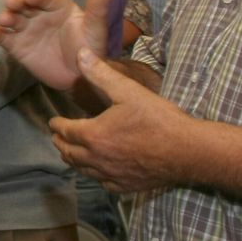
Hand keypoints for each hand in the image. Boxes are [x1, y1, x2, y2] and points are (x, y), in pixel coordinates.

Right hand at [0, 0, 112, 90]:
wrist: (80, 78)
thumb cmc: (89, 49)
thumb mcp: (95, 29)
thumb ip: (98, 10)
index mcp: (58, 6)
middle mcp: (40, 14)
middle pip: (24, 4)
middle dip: (16, 2)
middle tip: (11, 6)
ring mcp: (28, 30)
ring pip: (12, 19)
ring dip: (5, 17)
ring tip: (3, 21)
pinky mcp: (19, 47)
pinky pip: (4, 38)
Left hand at [49, 48, 193, 192]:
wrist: (188, 151)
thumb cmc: (158, 119)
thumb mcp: (128, 91)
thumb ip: (101, 73)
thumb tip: (80, 54)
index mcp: (94, 135)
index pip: (65, 131)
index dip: (57, 125)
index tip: (53, 122)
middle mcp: (97, 159)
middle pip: (69, 153)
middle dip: (60, 143)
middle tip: (57, 137)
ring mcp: (111, 175)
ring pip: (82, 170)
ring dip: (73, 160)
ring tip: (71, 153)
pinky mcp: (126, 186)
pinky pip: (102, 183)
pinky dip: (94, 175)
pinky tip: (98, 170)